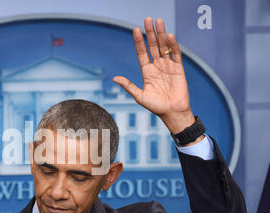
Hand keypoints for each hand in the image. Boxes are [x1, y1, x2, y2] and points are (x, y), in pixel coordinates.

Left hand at [113, 17, 195, 134]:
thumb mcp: (139, 96)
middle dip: (150, 33)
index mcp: (147, 72)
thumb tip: (114, 78)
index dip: (138, 42)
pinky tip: (169, 36)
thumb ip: (128, 85)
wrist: (172, 112)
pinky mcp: (179, 69)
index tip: (135, 30)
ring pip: (164, 47)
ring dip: (161, 34)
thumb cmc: (155, 106)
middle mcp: (157, 66)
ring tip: (159, 22)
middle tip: (148, 19)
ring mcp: (168, 66)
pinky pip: (176, 55)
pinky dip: (173, 45)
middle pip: (153, 46)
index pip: (142, 53)